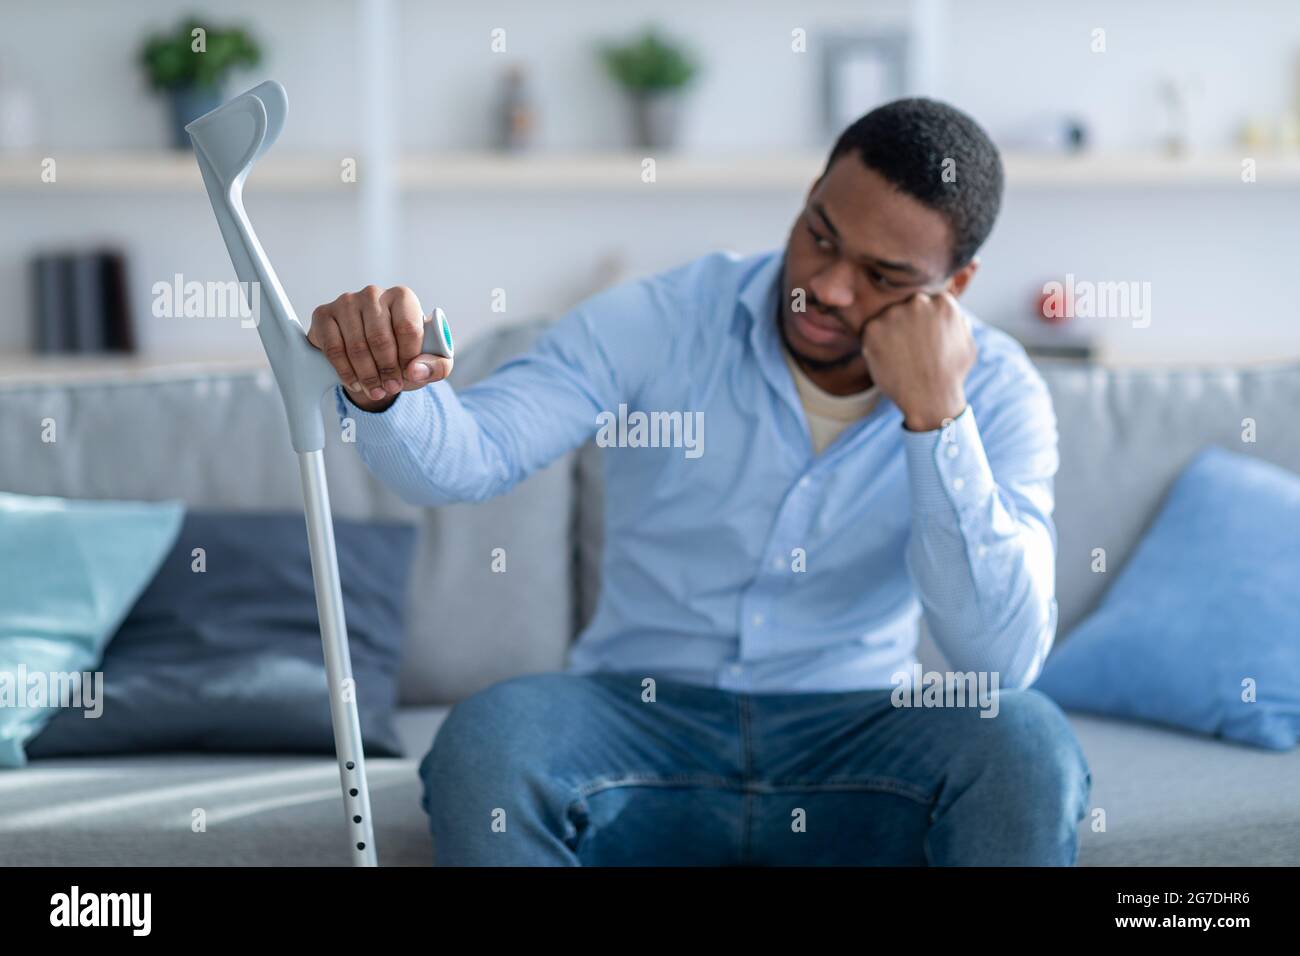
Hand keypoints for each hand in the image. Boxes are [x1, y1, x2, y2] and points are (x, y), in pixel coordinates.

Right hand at [307, 285, 453, 411]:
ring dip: (367, 375)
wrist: (370, 353)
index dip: (409, 357)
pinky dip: (346, 372)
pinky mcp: (324, 315)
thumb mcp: (429, 360)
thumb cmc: (403, 353)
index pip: (407, 327)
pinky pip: (334, 349)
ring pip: (357, 346)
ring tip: (376, 391)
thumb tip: (416, 370)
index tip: (409, 376)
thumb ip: (438, 366)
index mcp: (402, 297)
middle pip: (380, 338)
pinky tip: (356, 383)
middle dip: (387, 370)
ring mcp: (346, 302)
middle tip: (391, 388)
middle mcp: (374, 293)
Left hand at [859, 291, 975, 431]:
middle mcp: (918, 302)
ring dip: (890, 334)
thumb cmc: (951, 375)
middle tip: (910, 349)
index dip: (924, 323)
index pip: (927, 302)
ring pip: (888, 319)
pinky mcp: (872, 329)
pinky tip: (888, 361)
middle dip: (906, 324)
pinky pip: (871, 333)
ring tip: (900, 357)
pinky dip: (875, 346)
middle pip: (906, 306)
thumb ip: (958, 322)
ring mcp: (893, 314)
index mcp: (942, 302)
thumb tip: (952, 312)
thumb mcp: (967, 343)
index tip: (924, 339)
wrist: (929, 399)